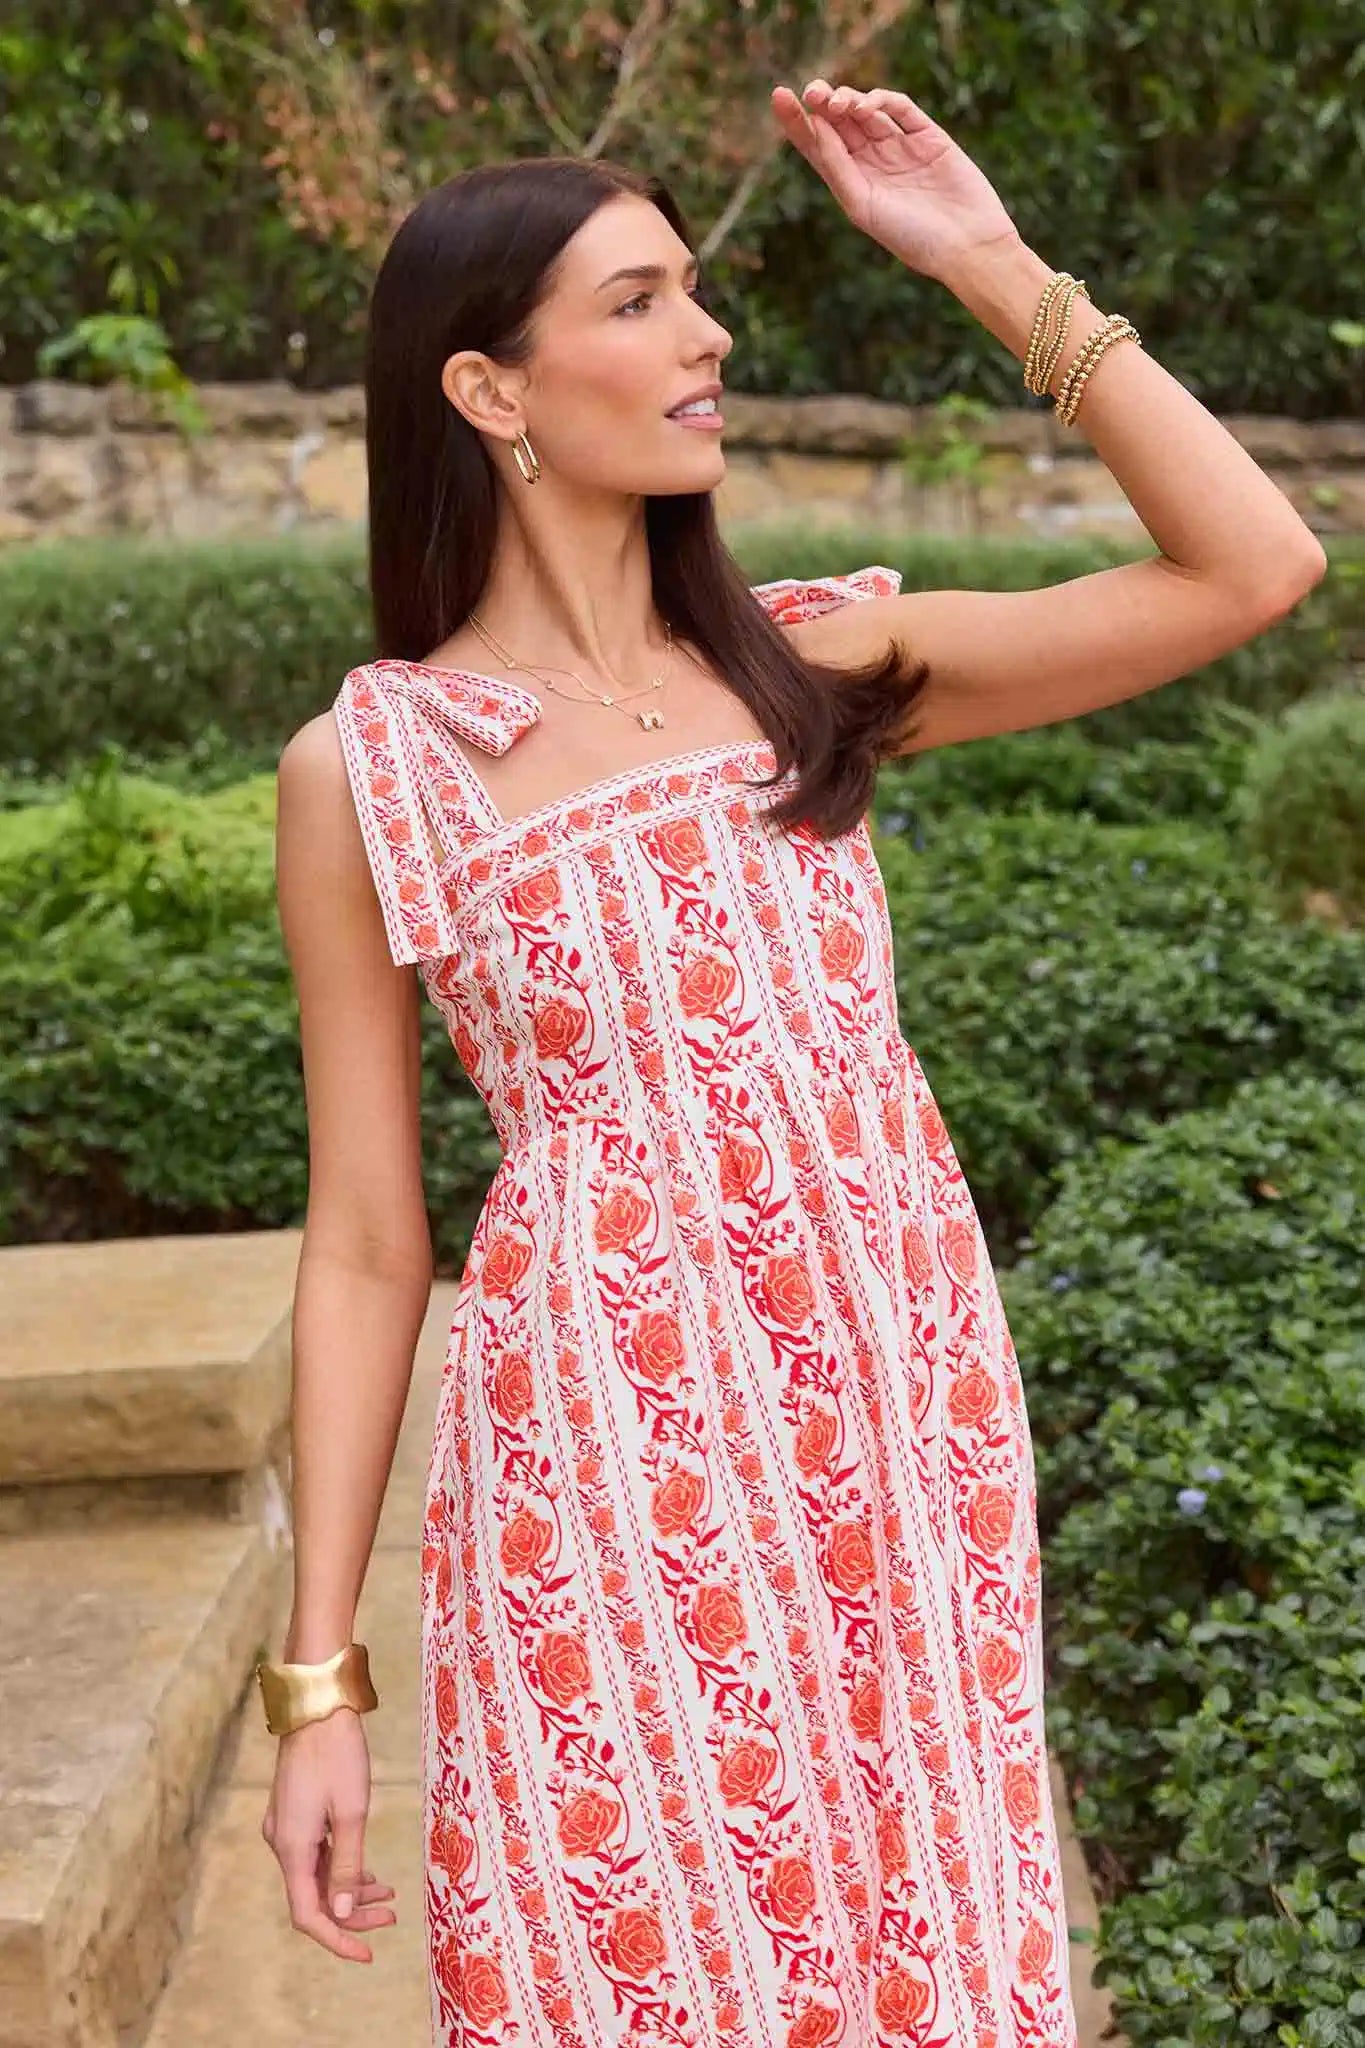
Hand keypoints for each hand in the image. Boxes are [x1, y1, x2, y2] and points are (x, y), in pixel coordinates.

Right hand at [260, 1708, 395, 1962]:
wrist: (317, 1705)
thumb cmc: (337, 1754)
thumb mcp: (352, 1813)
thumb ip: (348, 1865)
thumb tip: (344, 1912)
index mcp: (291, 1847)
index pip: (308, 1914)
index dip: (337, 1938)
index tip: (367, 1953)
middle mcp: (281, 1842)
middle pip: (313, 1897)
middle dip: (351, 1913)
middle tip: (390, 1917)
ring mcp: (286, 1827)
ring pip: (316, 1875)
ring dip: (349, 1889)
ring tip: (388, 1895)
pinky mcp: (294, 1813)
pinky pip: (316, 1854)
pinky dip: (341, 1866)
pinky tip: (368, 1870)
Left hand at [771, 78, 1022, 285]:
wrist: (964, 245)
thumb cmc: (911, 237)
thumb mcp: (863, 205)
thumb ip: (838, 167)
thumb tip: (815, 126)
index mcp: (853, 183)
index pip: (819, 146)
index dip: (798, 121)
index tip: (780, 96)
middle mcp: (874, 163)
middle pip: (840, 122)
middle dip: (824, 103)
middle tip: (814, 93)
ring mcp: (901, 147)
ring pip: (868, 111)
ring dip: (850, 100)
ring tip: (840, 103)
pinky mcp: (929, 137)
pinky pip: (901, 109)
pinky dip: (882, 100)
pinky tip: (867, 107)